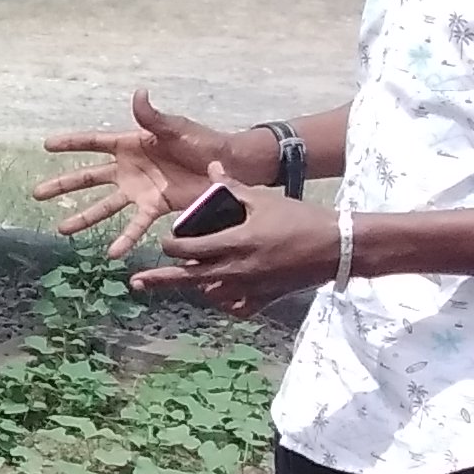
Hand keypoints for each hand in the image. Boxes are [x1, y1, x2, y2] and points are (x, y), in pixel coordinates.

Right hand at [34, 90, 250, 256]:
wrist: (228, 166)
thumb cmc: (202, 142)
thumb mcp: (176, 128)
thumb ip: (153, 117)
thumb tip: (138, 94)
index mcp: (130, 144)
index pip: (93, 143)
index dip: (70, 143)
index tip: (46, 145)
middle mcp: (128, 169)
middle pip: (88, 178)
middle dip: (62, 185)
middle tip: (37, 194)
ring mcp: (138, 191)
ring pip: (103, 206)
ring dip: (83, 218)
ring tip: (61, 230)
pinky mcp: (154, 208)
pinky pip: (135, 225)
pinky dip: (124, 238)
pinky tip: (111, 253)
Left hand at [132, 164, 339, 316]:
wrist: (335, 246)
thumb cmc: (298, 218)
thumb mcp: (262, 199)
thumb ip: (231, 186)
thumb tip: (210, 167)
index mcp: (233, 243)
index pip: (188, 250)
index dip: (171, 247)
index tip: (164, 242)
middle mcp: (236, 270)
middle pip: (189, 279)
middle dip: (162, 279)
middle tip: (138, 283)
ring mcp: (250, 288)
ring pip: (211, 294)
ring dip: (199, 286)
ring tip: (189, 278)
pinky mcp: (264, 300)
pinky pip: (236, 307)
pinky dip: (227, 301)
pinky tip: (222, 294)